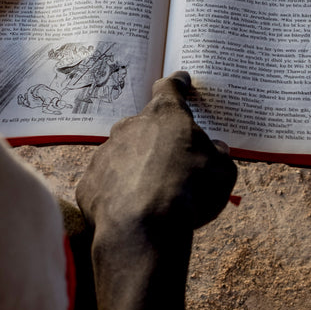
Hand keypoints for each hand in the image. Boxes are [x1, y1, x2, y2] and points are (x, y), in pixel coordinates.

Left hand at [77, 72, 236, 243]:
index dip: (177, 85)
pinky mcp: (89, 182)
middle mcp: (130, 127)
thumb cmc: (189, 193)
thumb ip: (219, 156)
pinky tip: (129, 211)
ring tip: (151, 196)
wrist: (142, 229)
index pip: (170, 90)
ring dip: (134, 167)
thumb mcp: (222, 173)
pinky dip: (116, 192)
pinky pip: (105, 183)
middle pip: (143, 126)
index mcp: (166, 117)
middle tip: (170, 163)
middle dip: (155, 139)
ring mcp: (105, 153)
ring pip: (122, 154)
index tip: (180, 80)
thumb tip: (217, 149)